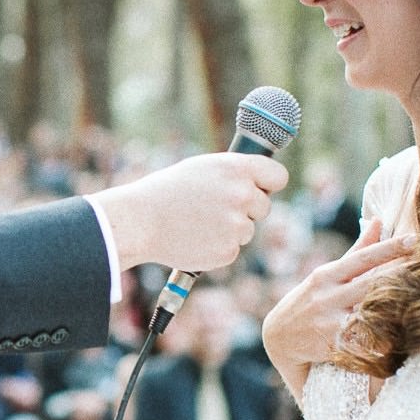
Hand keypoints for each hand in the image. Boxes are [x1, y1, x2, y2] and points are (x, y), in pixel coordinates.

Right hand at [91, 152, 288, 273]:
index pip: (278, 176)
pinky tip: (195, 238)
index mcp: (237, 168)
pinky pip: (232, 249)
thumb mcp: (203, 169)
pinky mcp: (228, 251)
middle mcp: (242, 195)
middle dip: (245, 209)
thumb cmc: (167, 192)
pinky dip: (217, 247)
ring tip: (197, 223)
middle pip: (264, 206)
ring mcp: (237, 225)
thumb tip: (258, 185)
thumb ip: (234, 174)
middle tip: (214, 209)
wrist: (140, 221)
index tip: (260, 189)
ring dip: (229, 229)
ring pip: (247, 230)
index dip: (268, 184)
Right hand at [262, 219, 410, 393]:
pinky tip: (402, 341)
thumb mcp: (327, 275)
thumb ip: (357, 251)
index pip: (363, 258)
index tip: (415, 239)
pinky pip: (361, 343)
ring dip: (394, 311)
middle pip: (370, 284)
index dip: (390, 249)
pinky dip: (380, 343)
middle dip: (400, 277)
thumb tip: (377, 220)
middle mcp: (327, 295)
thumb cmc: (308, 302)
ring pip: (367, 314)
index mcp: (328, 274)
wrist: (277, 338)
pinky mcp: (330, 345)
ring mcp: (328, 321)